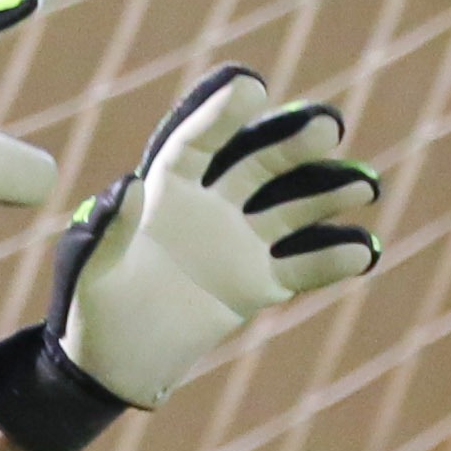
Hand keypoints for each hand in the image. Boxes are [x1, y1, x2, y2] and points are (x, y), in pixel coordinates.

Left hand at [41, 67, 382, 411]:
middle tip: (327, 127)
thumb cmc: (89, 305)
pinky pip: (300, 269)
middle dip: (293, 145)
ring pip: (290, 210)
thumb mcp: (87, 266)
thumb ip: (107, 227)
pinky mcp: (256, 284)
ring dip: (326, 195)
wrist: (114, 361)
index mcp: (166, 189)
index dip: (222, 115)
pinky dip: (331, 261)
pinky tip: (363, 252)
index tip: (252, 88)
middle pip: (258, 165)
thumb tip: (127, 186)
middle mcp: (210, 206)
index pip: (199, 142)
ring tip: (363, 186)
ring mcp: (238, 243)